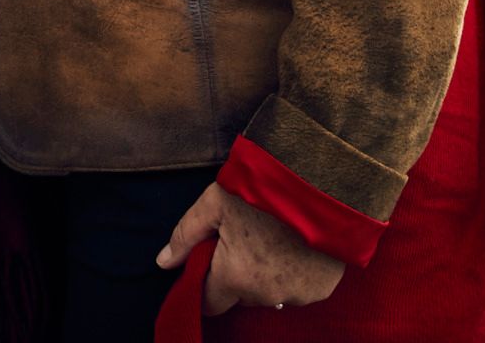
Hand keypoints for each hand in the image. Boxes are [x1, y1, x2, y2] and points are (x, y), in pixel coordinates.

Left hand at [155, 182, 346, 315]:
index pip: (210, 302)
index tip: (212, 260)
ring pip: (270, 293)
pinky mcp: (321, 290)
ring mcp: (296, 294)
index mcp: (235, 277)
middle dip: (238, 275)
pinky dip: (294, 273)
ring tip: (273, 237)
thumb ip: (185, 235)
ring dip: (267, 275)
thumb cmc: (262, 189)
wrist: (320, 183)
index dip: (207, 282)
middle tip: (246, 238)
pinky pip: (298, 289)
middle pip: (240, 296)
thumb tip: (163, 262)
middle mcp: (265, 295)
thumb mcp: (214, 203)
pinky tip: (296, 245)